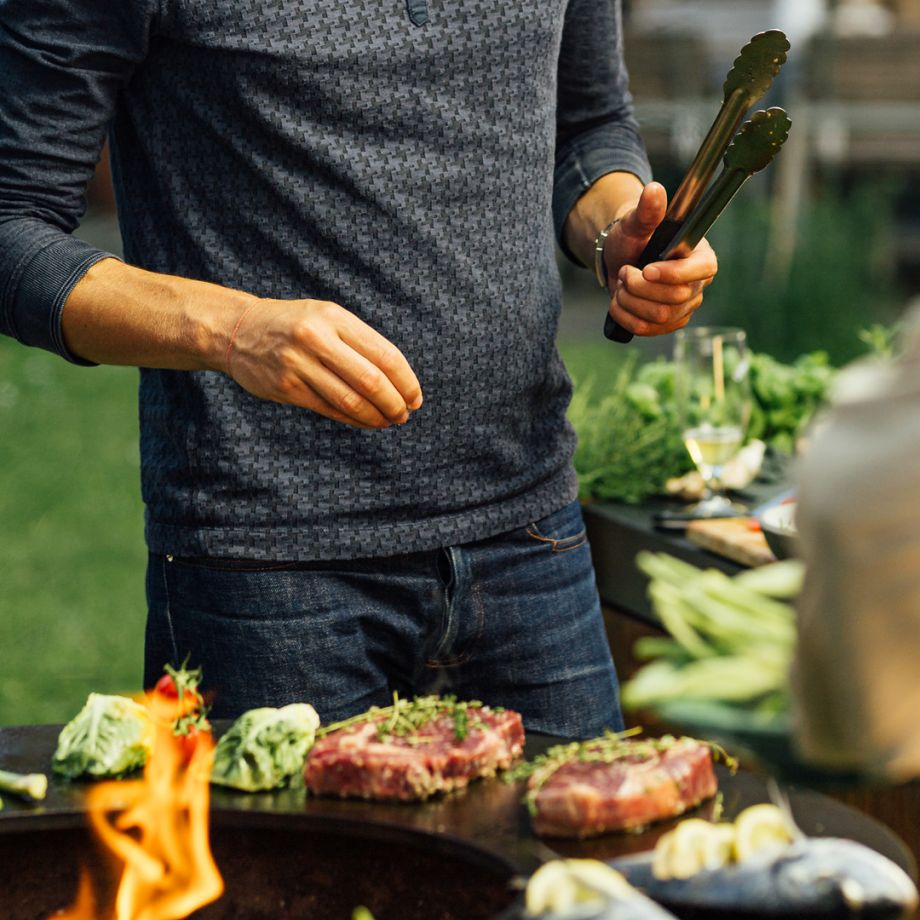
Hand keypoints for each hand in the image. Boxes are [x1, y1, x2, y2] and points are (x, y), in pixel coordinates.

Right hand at [226, 298, 422, 428]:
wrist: (237, 330)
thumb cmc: (295, 325)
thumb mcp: (327, 317)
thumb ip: (359, 342)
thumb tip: (399, 381)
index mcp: (334, 318)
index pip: (385, 355)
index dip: (406, 381)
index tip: (415, 397)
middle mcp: (317, 338)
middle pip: (371, 380)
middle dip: (394, 403)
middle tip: (404, 414)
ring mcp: (299, 364)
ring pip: (350, 400)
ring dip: (376, 416)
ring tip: (389, 421)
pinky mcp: (286, 387)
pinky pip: (329, 409)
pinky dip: (353, 420)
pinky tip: (366, 422)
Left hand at [603, 182, 717, 336]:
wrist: (620, 259)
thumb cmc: (633, 238)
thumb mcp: (635, 222)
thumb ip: (647, 211)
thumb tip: (654, 190)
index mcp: (701, 255)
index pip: (703, 270)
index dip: (674, 274)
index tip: (646, 269)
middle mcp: (698, 284)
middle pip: (676, 298)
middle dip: (640, 287)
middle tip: (624, 272)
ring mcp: (684, 307)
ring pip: (660, 317)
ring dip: (630, 300)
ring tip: (621, 284)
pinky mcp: (668, 324)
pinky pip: (647, 330)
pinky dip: (625, 316)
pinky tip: (618, 301)